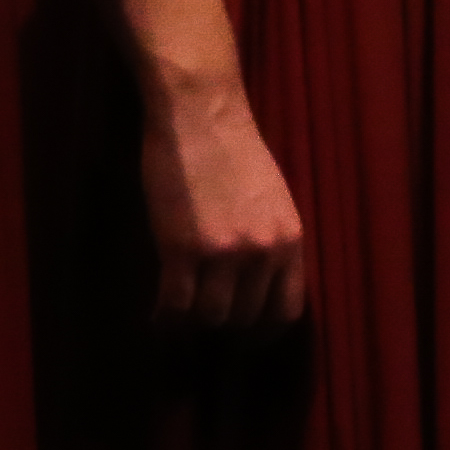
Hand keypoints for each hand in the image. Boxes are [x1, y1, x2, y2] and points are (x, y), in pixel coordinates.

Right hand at [140, 71, 310, 328]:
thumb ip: (270, 241)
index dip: (264, 331)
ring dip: (192, 324)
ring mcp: (223, 253)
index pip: (287, 310)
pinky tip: (157, 318)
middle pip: (245, 318)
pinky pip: (175, 305)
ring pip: (210, 318)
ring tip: (178, 322)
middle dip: (224, 328)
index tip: (247, 337)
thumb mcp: (272, 199)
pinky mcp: (182, 249)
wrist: (201, 111)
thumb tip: (258, 285)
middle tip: (203, 326)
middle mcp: (263, 253)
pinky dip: (164, 319)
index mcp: (291, 240)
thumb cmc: (233, 147)